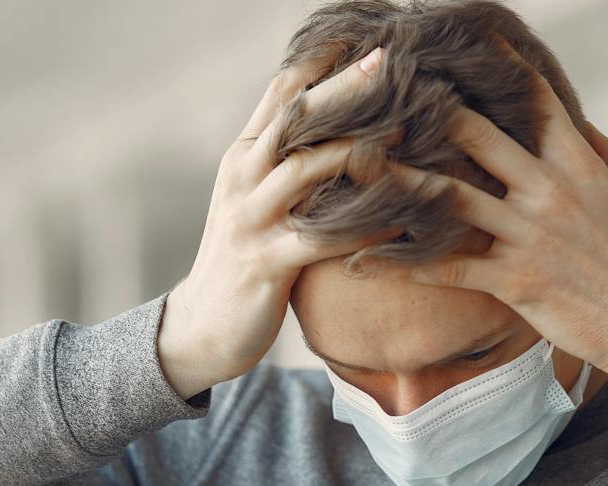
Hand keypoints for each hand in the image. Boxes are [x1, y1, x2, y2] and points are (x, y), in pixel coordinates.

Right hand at [156, 45, 403, 400]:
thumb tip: (334, 124)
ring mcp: (251, 220)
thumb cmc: (242, 259)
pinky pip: (321, 239)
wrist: (202, 326)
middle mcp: (243, 178)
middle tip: (386, 61)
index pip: (280, 95)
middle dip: (341, 88)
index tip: (361, 37)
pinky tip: (402, 219)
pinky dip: (364, 227)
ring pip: (305, 170)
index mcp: (243, 157)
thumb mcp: (255, 199)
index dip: (318, 62)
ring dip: (358, 150)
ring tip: (406, 135)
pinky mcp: (266, 263)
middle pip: (293, 119)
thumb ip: (286, 162)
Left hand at [391, 40, 607, 392]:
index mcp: (580, 164)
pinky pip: (448, 268)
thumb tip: (584, 125)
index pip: (534, 100)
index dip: (497, 69)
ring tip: (355, 166)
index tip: (463, 49)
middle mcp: (550, 191)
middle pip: (477, 135)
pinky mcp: (514, 280)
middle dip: (428, 114)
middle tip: (385, 99)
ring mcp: (529, 235)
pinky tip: (364, 261)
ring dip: (400, 180)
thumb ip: (606, 155)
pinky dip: (404, 265)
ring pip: (451, 197)